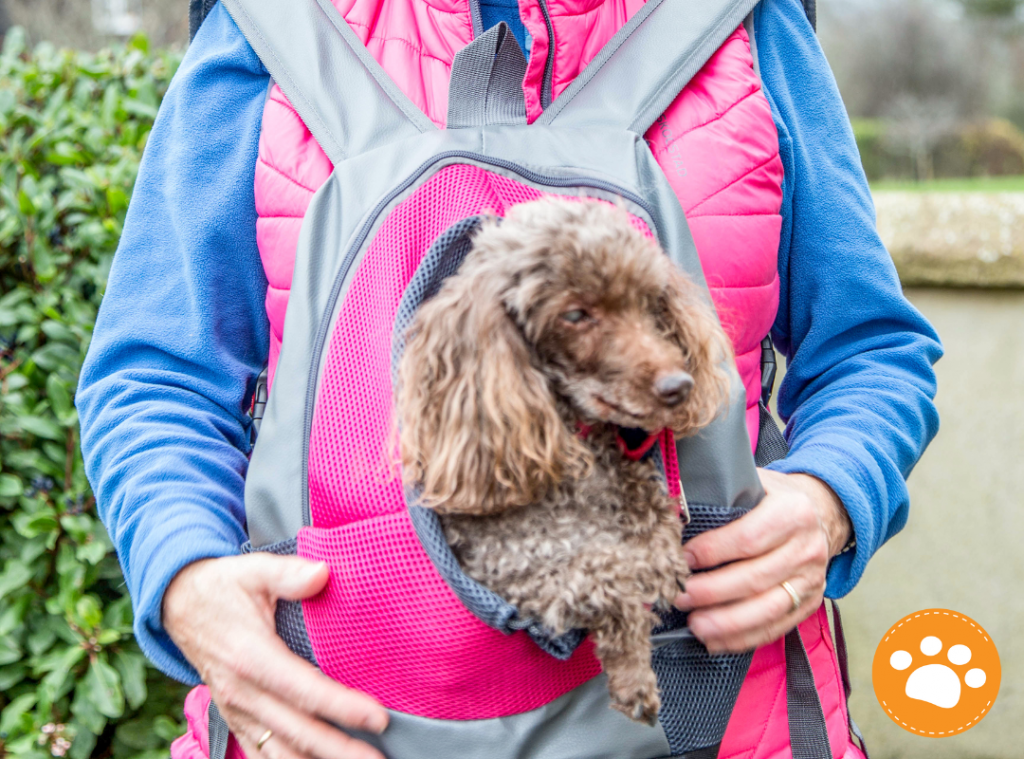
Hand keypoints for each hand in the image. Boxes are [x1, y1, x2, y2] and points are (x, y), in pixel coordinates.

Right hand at [163, 554, 388, 758]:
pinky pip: (261, 754)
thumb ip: (289, 574)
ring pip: (280, 752)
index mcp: (251, 657)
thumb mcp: (253, 571)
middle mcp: (242, 692)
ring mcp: (236, 711)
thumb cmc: (222, 587)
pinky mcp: (235, 719)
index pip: (304, 690)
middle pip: (297, 732)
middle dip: (340, 749)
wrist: (177, 604)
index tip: (377, 718)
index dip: (342, 708)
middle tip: (377, 757)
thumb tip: (322, 573)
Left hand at [674, 469, 851, 652]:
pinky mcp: (810, 603)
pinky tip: (715, 640)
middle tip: (679, 596)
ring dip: (727, 622)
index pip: (748, 538)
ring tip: (695, 625)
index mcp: (793, 512)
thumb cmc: (772, 498)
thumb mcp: (754, 483)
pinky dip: (743, 638)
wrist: (822, 512)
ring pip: (767, 609)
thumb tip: (672, 511)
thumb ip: (721, 496)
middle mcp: (807, 548)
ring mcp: (812, 579)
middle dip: (712, 592)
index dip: (712, 552)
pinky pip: (776, 627)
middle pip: (755, 578)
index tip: (682, 559)